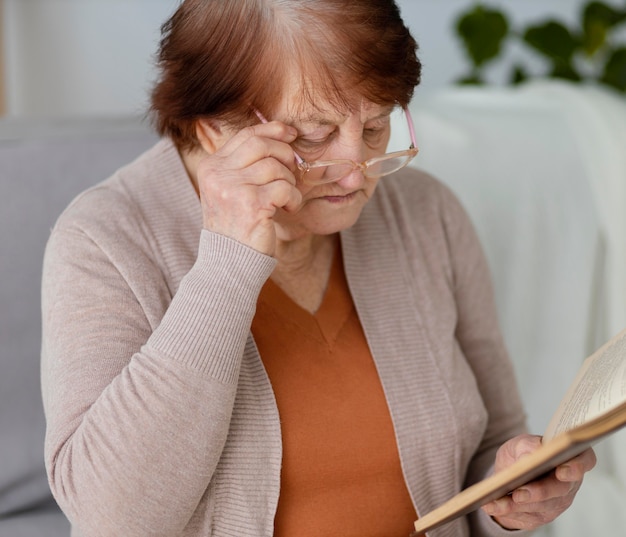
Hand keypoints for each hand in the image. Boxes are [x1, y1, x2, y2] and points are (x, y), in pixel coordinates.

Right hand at [196, 120, 301, 255]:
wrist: (229, 263)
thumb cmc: (237, 227)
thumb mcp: (231, 191)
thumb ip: (246, 165)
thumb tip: (280, 136)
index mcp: (211, 167)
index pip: (245, 135)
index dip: (272, 130)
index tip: (290, 134)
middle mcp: (218, 174)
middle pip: (261, 144)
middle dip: (284, 154)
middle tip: (292, 172)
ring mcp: (232, 188)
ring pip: (276, 167)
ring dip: (290, 182)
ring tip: (286, 199)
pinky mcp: (251, 204)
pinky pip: (285, 188)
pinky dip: (294, 198)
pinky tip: (288, 209)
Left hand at [482, 434, 596, 530]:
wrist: (511, 471)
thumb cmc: (522, 453)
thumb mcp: (521, 443)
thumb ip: (529, 444)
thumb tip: (536, 450)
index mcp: (570, 458)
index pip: (585, 461)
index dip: (577, 466)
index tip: (562, 470)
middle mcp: (569, 483)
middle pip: (560, 490)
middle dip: (539, 492)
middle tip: (519, 493)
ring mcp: (558, 502)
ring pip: (541, 507)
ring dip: (517, 506)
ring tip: (496, 501)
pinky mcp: (542, 516)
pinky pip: (527, 517)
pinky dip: (507, 511)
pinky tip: (491, 506)